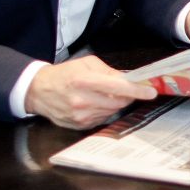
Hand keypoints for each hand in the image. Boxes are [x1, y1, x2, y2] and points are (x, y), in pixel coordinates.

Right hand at [24, 56, 156, 129]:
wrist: (38, 91)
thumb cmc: (64, 74)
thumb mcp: (86, 64)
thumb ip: (109, 72)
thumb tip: (129, 80)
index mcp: (84, 81)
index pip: (118, 88)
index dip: (137, 90)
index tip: (151, 92)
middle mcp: (82, 101)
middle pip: (118, 102)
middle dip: (127, 96)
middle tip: (125, 89)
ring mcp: (80, 116)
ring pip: (112, 111)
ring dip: (115, 103)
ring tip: (103, 95)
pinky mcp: (79, 126)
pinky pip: (102, 119)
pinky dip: (104, 111)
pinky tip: (94, 103)